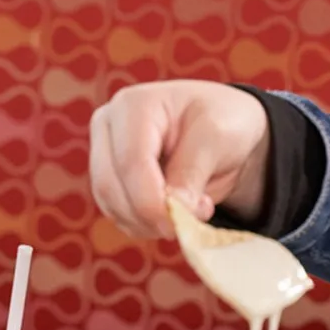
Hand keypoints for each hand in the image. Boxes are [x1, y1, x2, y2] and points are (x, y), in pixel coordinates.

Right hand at [89, 80, 270, 238]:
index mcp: (134, 105)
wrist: (225, 130)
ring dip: (148, 223)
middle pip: (110, 186)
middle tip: (188, 223)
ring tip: (189, 212)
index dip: (151, 201)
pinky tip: (174, 215)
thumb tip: (174, 212)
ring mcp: (104, 152)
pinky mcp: (110, 178)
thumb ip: (191, 173)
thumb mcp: (216, 138)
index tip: (180, 225)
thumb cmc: (222, 121)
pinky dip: (145, 225)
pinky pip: (117, 214)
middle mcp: (109, 126)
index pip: (131, 161)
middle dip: (149, 215)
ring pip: (110, 204)